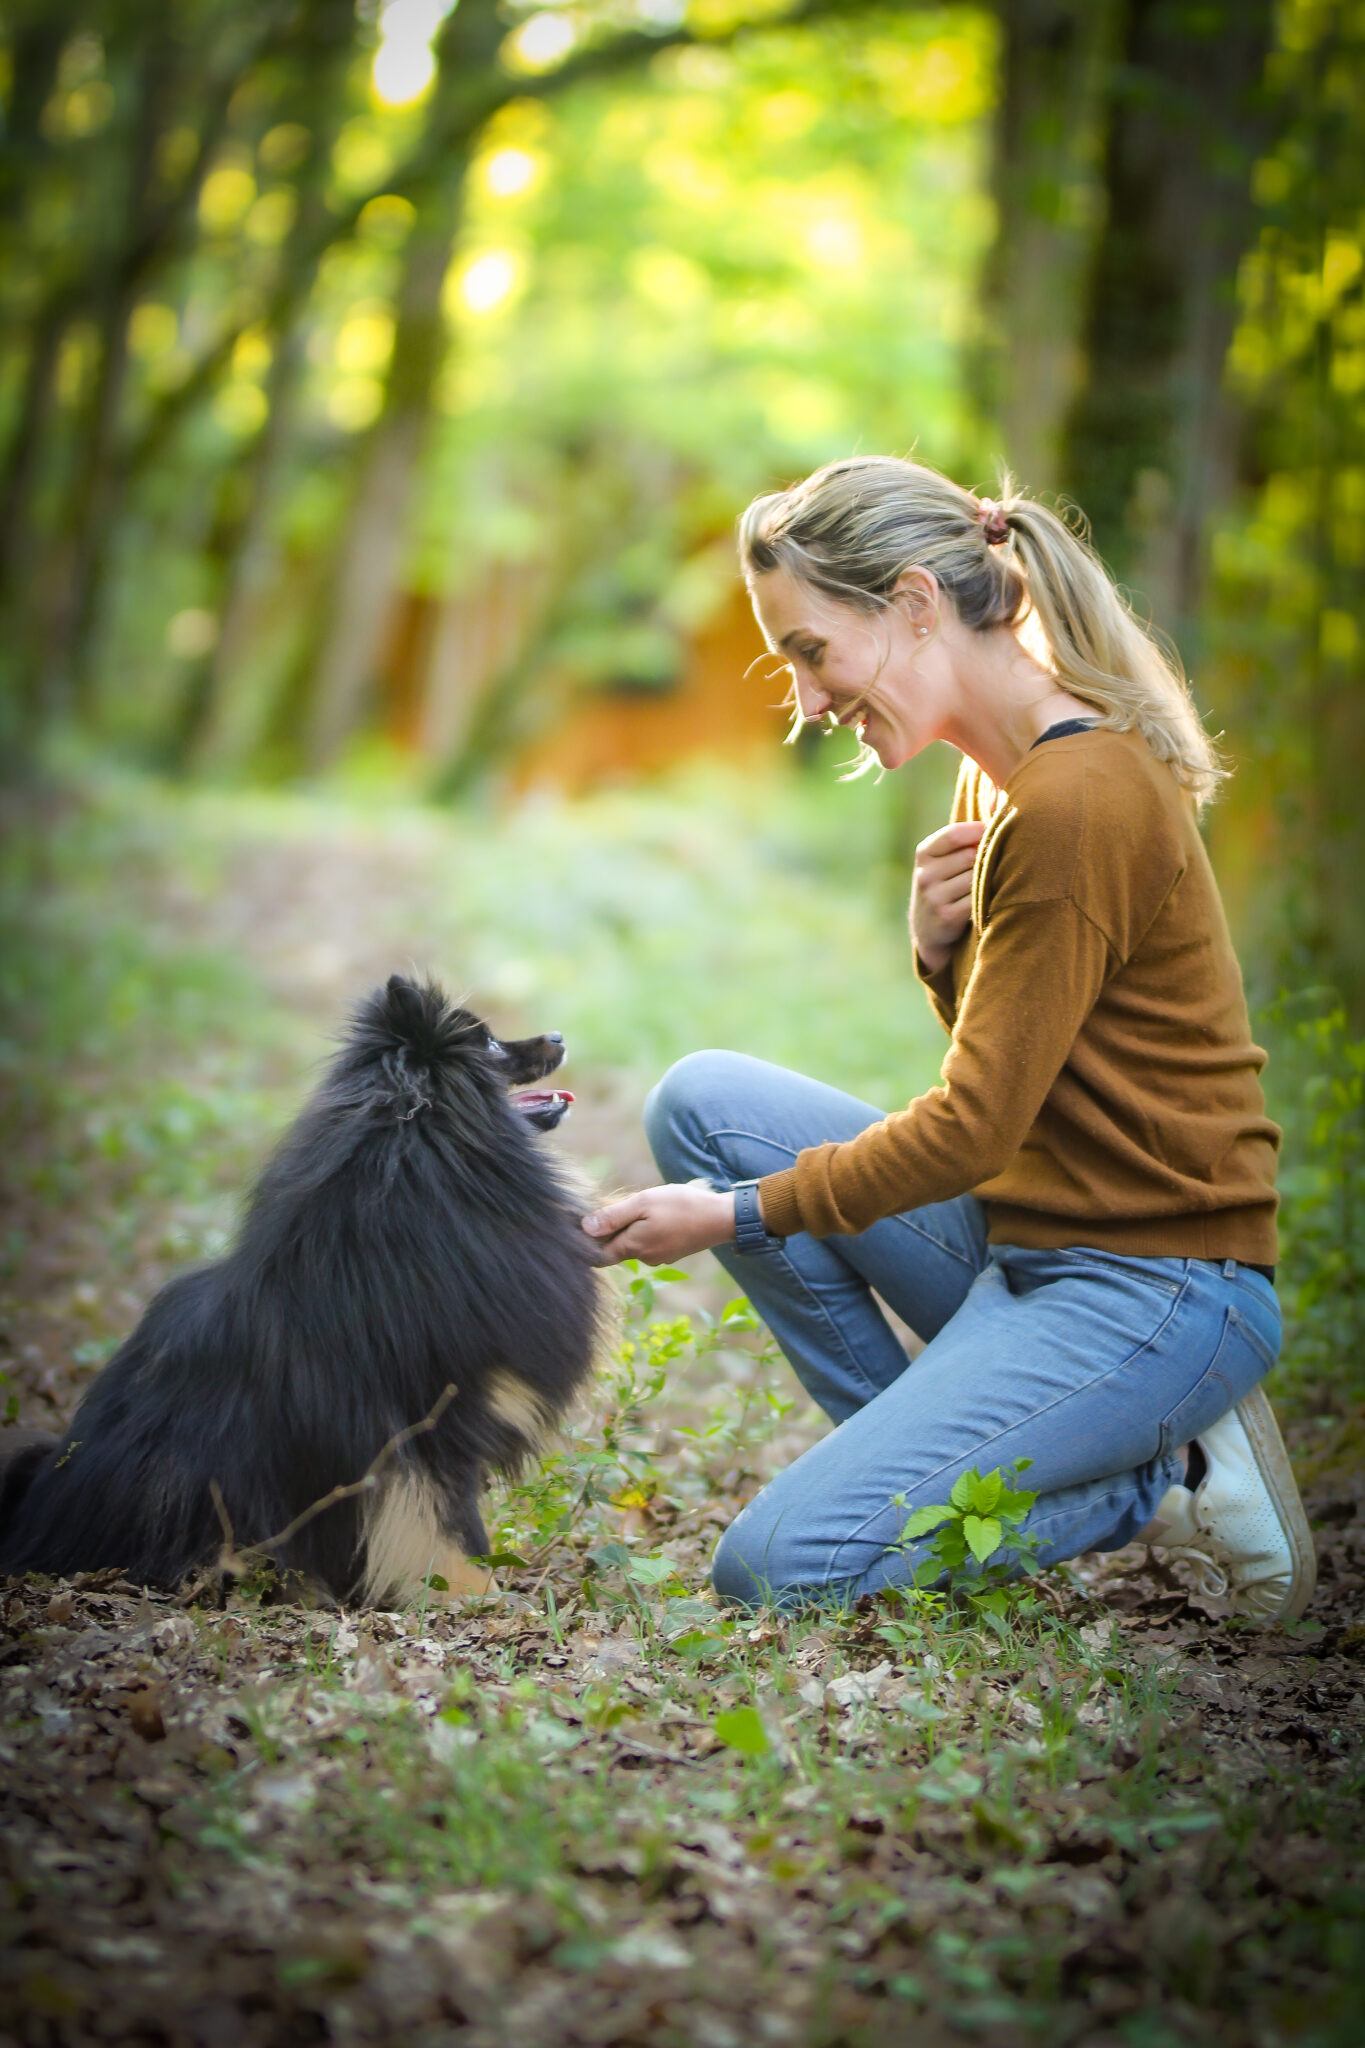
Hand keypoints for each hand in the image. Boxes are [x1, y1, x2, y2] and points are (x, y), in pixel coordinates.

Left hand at [581, 1184, 736, 1265]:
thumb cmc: (682, 1207)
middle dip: (613, 1230)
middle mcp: (644, 1258)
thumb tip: (585, 1228)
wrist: (722, 1218)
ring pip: (635, 1244)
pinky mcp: (672, 1252)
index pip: (598, 1256)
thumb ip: (613, 1216)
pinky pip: (651, 1243)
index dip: (589, 1242)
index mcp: (633, 1247)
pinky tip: (660, 1214)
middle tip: (621, 1204)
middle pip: (616, 1248)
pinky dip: (648, 1230)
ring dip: (633, 1228)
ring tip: (645, 1206)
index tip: (589, 1222)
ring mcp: (660, 1257)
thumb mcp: (644, 1203)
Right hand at [909, 819, 985, 972]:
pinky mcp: (946, 916)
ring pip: (976, 877)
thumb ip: (961, 839)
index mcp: (924, 853)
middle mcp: (925, 874)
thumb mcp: (941, 860)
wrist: (928, 930)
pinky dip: (986, 898)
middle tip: (990, 866)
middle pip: (971, 856)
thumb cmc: (945, 885)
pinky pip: (978, 899)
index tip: (993, 834)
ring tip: (985, 885)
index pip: (954, 833)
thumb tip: (998, 806)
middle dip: (984, 860)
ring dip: (986, 880)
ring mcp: (934, 896)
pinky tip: (984, 901)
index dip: (979, 831)